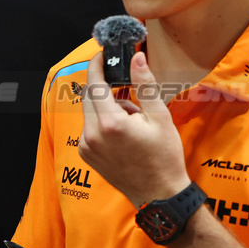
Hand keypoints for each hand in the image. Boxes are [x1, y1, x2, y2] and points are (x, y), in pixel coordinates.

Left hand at [79, 51, 189, 207]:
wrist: (158, 193)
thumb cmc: (164, 155)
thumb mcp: (159, 117)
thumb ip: (144, 85)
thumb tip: (136, 58)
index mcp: (110, 123)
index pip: (96, 84)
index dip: (97, 66)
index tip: (101, 55)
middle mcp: (92, 134)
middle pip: (90, 97)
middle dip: (105, 88)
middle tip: (126, 89)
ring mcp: (85, 146)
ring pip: (90, 113)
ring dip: (106, 108)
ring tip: (132, 120)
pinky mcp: (85, 154)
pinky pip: (89, 128)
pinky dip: (102, 123)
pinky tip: (122, 134)